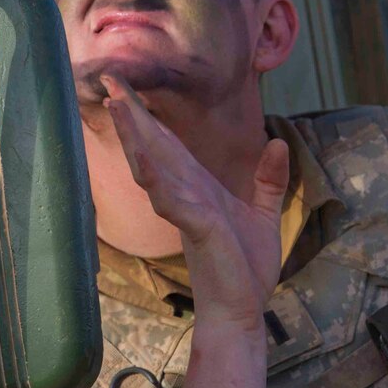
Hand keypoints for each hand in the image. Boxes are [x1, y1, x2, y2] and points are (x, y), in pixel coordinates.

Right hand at [102, 74, 288, 323]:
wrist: (242, 310)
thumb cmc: (245, 268)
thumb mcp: (264, 214)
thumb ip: (268, 180)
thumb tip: (278, 142)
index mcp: (197, 188)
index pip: (168, 145)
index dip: (147, 116)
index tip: (126, 87)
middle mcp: (184, 194)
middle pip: (153, 147)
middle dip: (132, 114)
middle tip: (109, 77)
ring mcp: (186, 211)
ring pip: (154, 167)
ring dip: (136, 138)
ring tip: (119, 106)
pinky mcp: (197, 229)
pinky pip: (173, 202)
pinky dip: (158, 182)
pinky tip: (145, 162)